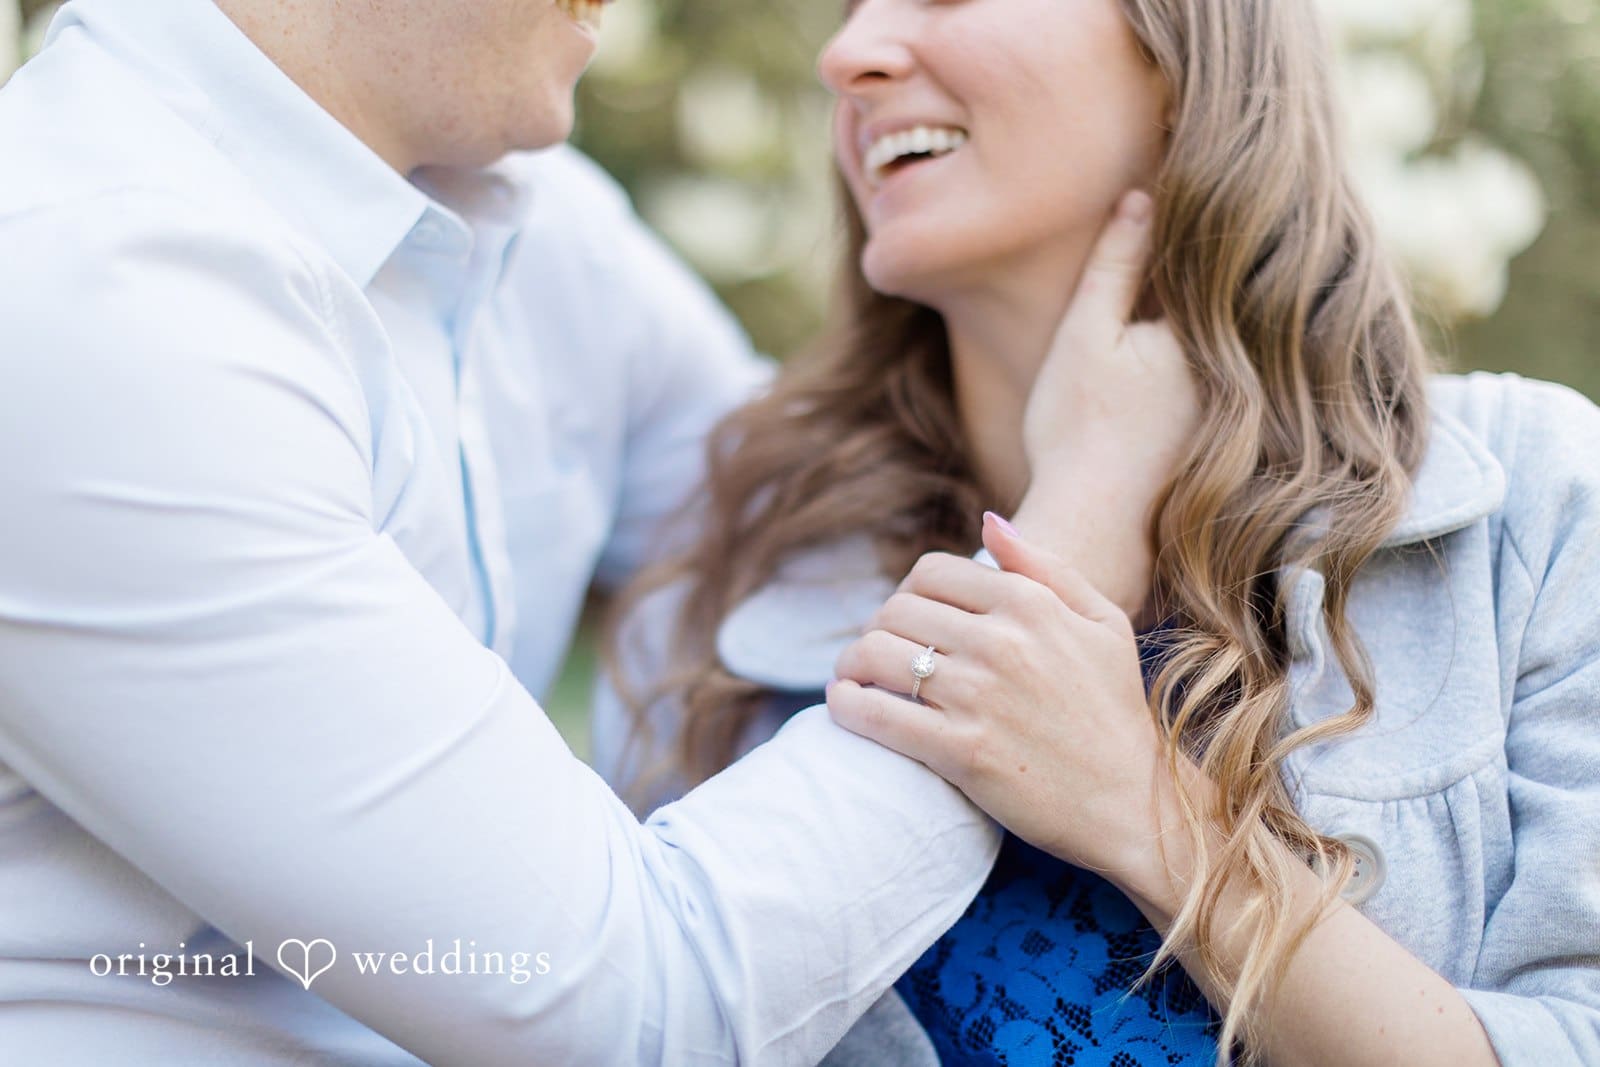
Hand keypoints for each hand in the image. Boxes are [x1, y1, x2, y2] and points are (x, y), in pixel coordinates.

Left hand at [828, 513, 1179, 887]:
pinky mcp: (961, 751)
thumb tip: (988, 520)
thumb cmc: (1115, 711)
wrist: (1133, 804)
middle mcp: (1001, 642)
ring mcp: (978, 696)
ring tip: (856, 679)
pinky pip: (876, 714)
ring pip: (875, 655)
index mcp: (1030, 604)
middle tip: (880, 655)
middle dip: (878, 629)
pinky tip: (846, 706)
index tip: (908, 621)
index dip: (908, 593)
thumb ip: (1045, 567)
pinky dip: (847, 706)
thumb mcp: (1103, 623)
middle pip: (895, 610)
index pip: (931, 572)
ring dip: (852, 664)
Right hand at [1012, 191, 1199, 621]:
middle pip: (1228, 295)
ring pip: (1229, 335)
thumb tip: (1141, 197)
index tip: (1182, 178)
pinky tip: (1188, 355)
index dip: (1194, 220)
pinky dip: (1219, 355)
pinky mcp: (1231, 432)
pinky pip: (1230, 372)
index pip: (1209, 255)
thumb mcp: (1086, 335)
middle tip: (1210, 204)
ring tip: (1215, 260)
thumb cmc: (1077, 430)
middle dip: (1220, 258)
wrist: (1094, 526)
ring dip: (1223, 307)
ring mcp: (1240, 401)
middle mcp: (1239, 361)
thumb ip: (1116, 264)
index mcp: (1205, 327)